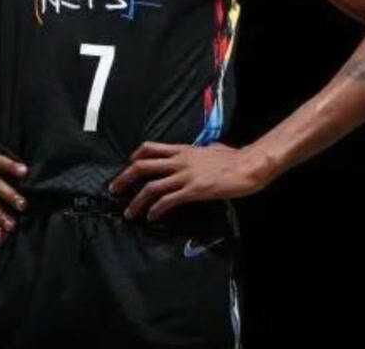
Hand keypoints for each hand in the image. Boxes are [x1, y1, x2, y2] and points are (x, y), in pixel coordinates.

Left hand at [107, 141, 268, 221]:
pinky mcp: (194, 190)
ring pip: (151, 186)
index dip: (135, 157)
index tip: (129, 166)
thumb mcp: (214, 148)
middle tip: (115, 190)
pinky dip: (156, 209)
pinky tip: (151, 217)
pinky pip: (168, 200)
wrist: (249, 165)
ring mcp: (186, 175)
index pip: (151, 148)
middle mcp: (180, 161)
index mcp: (183, 150)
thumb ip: (205, 150)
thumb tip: (206, 149)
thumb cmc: (235, 158)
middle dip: (125, 179)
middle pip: (143, 166)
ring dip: (137, 201)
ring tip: (129, 213)